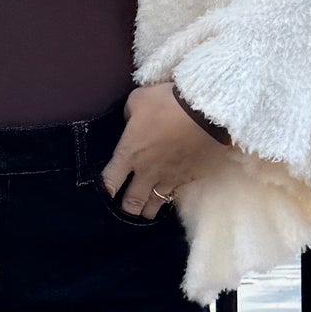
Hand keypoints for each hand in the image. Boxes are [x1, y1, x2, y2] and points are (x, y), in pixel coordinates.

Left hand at [101, 82, 236, 220]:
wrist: (206, 112)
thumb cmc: (168, 103)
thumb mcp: (139, 99)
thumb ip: (129, 114)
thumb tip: (131, 122)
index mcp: (129, 153)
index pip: (109, 181)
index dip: (104, 191)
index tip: (104, 195)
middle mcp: (146, 172)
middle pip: (131, 202)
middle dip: (127, 209)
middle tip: (126, 209)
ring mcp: (169, 178)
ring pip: (154, 204)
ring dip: (148, 210)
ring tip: (146, 212)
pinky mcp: (189, 178)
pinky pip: (176, 194)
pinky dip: (171, 197)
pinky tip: (169, 196)